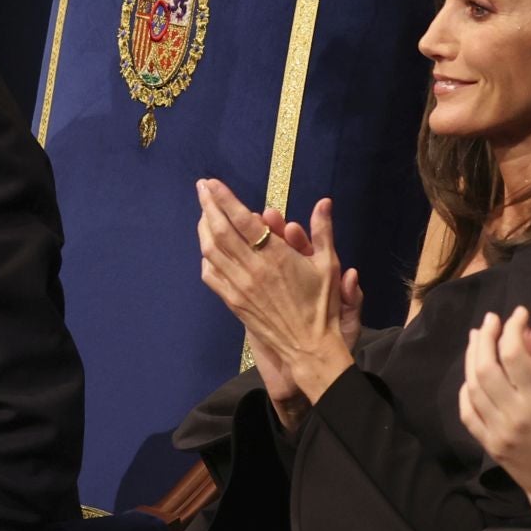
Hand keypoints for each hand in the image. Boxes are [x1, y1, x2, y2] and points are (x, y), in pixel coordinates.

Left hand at [197, 180, 354, 405]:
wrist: (308, 347)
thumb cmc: (321, 305)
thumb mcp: (328, 265)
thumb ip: (323, 231)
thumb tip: (324, 202)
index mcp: (276, 256)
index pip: (244, 220)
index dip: (225, 198)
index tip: (213, 183)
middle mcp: (253, 269)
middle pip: (221, 231)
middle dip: (208, 205)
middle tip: (201, 188)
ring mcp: (240, 287)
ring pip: (212, 251)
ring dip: (204, 228)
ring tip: (203, 212)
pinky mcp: (233, 302)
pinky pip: (212, 275)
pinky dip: (206, 257)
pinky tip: (207, 247)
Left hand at [458, 307, 530, 530]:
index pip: (514, 354)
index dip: (513, 328)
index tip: (520, 315)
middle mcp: (514, 415)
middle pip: (486, 366)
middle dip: (486, 336)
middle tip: (492, 319)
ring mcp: (499, 432)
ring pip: (472, 387)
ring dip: (472, 358)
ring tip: (479, 338)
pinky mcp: (492, 446)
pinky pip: (468, 414)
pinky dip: (466, 391)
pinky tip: (471, 376)